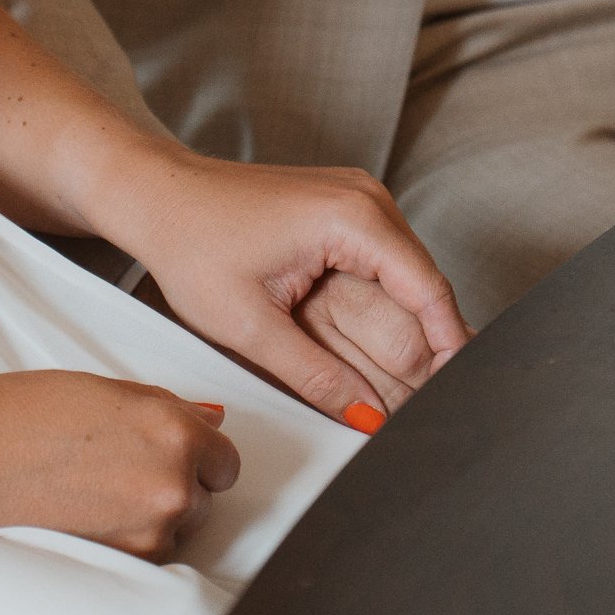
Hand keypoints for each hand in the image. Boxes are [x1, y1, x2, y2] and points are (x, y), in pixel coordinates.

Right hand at [0, 370, 238, 560]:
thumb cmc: (23, 415)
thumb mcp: (104, 392)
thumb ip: (167, 409)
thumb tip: (213, 419)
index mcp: (173, 430)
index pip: (225, 459)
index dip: (199, 455)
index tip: (174, 454)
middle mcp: (172, 482)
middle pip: (206, 496)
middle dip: (175, 484)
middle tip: (118, 468)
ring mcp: (150, 529)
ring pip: (177, 529)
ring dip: (151, 515)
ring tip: (95, 491)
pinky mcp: (122, 563)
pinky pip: (147, 554)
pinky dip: (127, 540)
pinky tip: (86, 514)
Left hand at [90, 143, 470, 423]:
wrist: (156, 197)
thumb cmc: (190, 241)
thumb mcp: (251, 326)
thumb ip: (317, 377)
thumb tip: (366, 417)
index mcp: (352, 217)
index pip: (428, 291)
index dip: (449, 349)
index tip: (458, 394)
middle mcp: (366, 201)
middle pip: (418, 292)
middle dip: (422, 354)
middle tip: (423, 410)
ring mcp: (357, 205)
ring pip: (399, 288)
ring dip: (397, 340)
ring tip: (400, 395)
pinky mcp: (342, 218)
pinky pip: (375, 275)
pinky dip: (372, 317)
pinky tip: (368, 362)